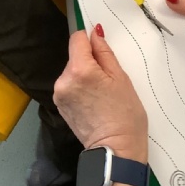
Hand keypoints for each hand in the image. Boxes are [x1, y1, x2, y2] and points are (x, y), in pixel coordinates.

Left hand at [53, 26, 147, 163]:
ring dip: (83, 75)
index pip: (77, 39)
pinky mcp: (59, 104)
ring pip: (72, 72)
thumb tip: (94, 33)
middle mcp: (63, 79)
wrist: (115, 152)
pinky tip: (92, 101)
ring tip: (101, 93)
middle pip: (74, 56)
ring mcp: (59, 93)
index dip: (89, 40)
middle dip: (89, 61)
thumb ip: (104, 52)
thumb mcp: (120, 78)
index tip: (100, 47)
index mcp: (79, 70)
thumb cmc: (125, 115)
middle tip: (107, 79)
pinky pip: (69, 86)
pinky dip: (79, 88)